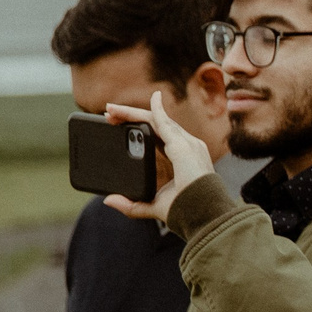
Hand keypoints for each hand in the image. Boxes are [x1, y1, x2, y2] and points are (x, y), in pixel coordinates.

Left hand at [100, 89, 212, 223]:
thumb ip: (131, 204)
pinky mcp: (181, 144)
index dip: (139, 130)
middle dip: (130, 117)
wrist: (202, 213)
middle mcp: (187, 147)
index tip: (118, 127)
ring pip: (155, 120)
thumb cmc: (186, 210)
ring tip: (111, 109)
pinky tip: (151, 98)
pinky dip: (156, 108)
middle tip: (108, 115)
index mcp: (183, 159)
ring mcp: (186, 143)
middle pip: (155, 125)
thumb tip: (108, 200)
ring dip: (133, 112)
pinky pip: (164, 121)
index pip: (158, 137)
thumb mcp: (152, 205)